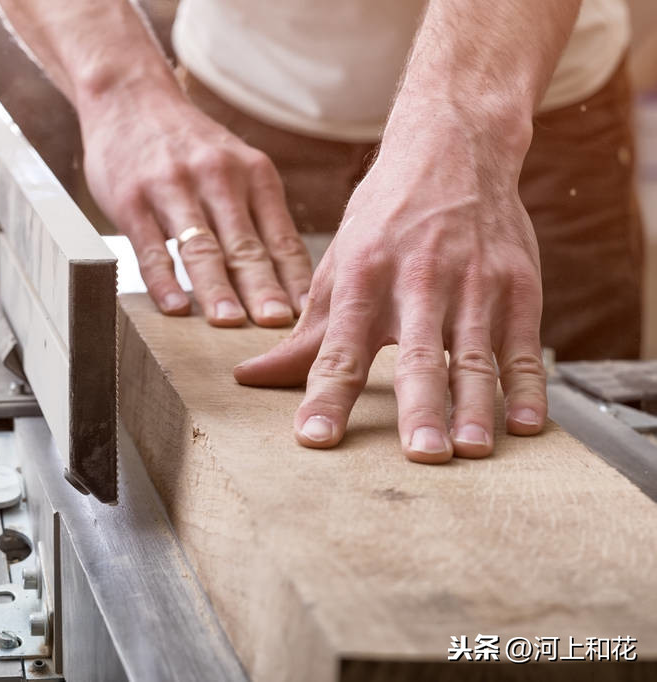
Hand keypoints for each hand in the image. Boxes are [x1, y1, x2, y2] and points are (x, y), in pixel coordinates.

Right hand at [78, 84, 311, 326]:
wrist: (130, 96)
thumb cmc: (188, 145)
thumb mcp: (235, 165)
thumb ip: (256, 214)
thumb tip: (288, 281)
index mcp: (253, 173)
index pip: (281, 237)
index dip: (295, 280)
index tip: (309, 316)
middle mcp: (217, 178)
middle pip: (245, 245)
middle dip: (263, 288)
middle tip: (277, 325)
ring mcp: (172, 188)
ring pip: (200, 247)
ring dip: (216, 288)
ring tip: (229, 323)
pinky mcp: (132, 200)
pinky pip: (150, 247)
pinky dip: (163, 280)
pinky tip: (175, 307)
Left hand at [233, 125, 547, 461]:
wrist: (453, 148)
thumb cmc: (384, 218)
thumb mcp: (338, 266)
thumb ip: (304, 333)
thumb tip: (250, 378)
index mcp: (364, 277)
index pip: (340, 350)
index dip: (326, 397)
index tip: (315, 439)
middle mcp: (419, 281)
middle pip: (417, 355)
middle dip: (420, 407)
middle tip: (421, 455)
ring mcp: (474, 283)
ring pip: (475, 354)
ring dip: (474, 406)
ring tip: (470, 451)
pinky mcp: (519, 284)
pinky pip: (524, 344)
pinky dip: (527, 386)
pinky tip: (525, 426)